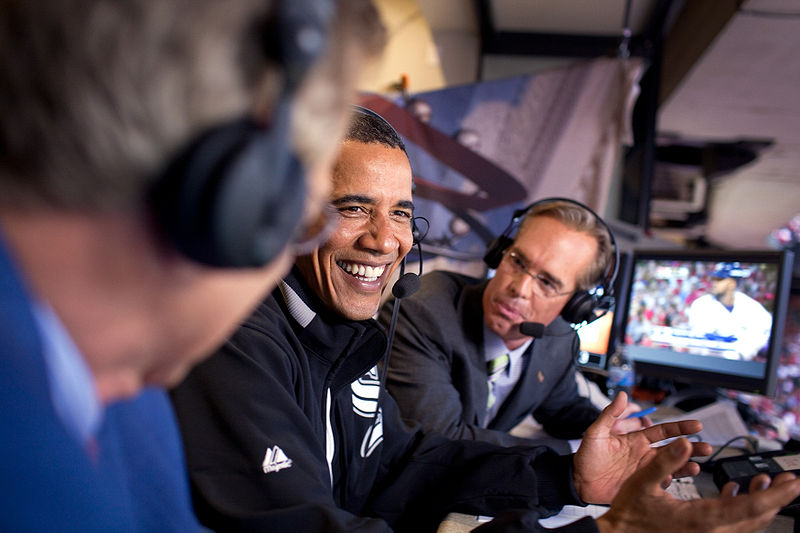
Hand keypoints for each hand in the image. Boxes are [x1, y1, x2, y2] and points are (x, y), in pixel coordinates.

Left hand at [573, 392, 710, 503]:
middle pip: (673, 449)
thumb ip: (610, 414)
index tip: (696, 425)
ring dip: (685, 465)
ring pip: (671, 466)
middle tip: (706, 447)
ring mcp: (645, 471)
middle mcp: (644, 455)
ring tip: (697, 466)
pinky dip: (672, 481)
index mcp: (636, 440)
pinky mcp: (642, 486)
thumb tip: (623, 395)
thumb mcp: (596, 432)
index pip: (662, 431)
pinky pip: (661, 483)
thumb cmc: (586, 456)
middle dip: (691, 448)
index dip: (679, 427)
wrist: (578, 481)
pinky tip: (678, 479)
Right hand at [596, 437, 799, 532]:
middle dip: (778, 497)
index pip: (749, 506)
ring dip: (763, 502)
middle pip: (757, 516)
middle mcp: (711, 531)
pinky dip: (743, 508)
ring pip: (749, 523)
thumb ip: (665, 461)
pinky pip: (734, 524)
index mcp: (701, 517)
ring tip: (768, 482)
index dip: (775, 495)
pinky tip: (735, 492)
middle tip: (792, 481)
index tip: (792, 483)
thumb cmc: (630, 512)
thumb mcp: (643, 481)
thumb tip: (683, 443)